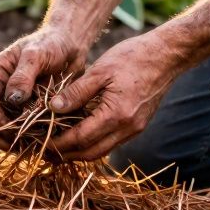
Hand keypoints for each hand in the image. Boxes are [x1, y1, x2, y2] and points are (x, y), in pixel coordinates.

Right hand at [0, 28, 88, 141]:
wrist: (70, 44)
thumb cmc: (51, 43)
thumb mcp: (36, 55)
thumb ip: (23, 76)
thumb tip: (11, 99)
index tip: (12, 130)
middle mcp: (1, 88)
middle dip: (0, 134)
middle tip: (17, 146)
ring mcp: (15, 100)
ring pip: (4, 126)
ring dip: (12, 139)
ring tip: (27, 148)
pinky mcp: (29, 108)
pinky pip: (22, 127)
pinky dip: (27, 137)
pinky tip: (38, 145)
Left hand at [47, 32, 181, 161]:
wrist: (167, 55)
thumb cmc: (134, 57)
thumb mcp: (100, 70)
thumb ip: (76, 91)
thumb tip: (53, 108)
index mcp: (117, 115)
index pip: (81, 139)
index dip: (59, 143)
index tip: (42, 142)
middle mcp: (128, 128)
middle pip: (91, 153)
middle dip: (67, 155)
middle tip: (46, 151)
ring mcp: (135, 129)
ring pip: (102, 150)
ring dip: (80, 152)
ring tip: (59, 146)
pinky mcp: (138, 125)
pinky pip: (112, 141)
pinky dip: (93, 142)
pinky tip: (80, 134)